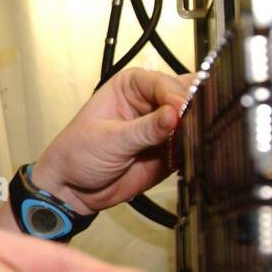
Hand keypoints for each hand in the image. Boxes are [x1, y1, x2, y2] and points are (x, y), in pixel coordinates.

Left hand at [33, 68, 193, 212]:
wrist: (72, 188)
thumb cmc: (79, 153)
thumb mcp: (110, 139)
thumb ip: (145, 129)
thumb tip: (175, 114)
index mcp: (131, 85)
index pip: (164, 83)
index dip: (175, 96)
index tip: (181, 112)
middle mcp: (151, 101)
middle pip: (186, 97)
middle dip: (194, 110)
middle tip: (197, 125)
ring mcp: (163, 126)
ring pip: (194, 122)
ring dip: (198, 131)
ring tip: (198, 142)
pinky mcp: (171, 150)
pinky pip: (192, 147)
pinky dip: (197, 151)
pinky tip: (197, 155)